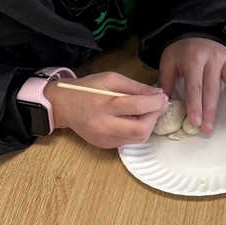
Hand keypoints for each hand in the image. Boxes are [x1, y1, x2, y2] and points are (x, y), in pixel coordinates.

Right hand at [46, 72, 167, 148]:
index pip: (138, 107)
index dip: (156, 102)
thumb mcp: (110, 78)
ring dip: (149, 125)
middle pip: (141, 129)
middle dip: (155, 117)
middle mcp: (103, 125)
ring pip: (138, 139)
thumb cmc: (86, 88)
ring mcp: (104, 138)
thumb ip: (135, 87)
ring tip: (148, 112)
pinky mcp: (105, 145)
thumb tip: (157, 94)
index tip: (163, 96)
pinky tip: (135, 120)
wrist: (63, 106)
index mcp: (104, 105)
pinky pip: (129, 141)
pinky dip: (138, 131)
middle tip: (158, 106)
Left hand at [158, 37, 225, 133]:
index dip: (195, 105)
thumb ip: (166, 82)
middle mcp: (211, 58)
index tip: (196, 122)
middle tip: (209, 129)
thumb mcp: (167, 62)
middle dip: (211, 110)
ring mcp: (225, 58)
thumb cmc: (181, 52)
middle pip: (212, 87)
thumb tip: (165, 104)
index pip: (194, 86)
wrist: (193, 31)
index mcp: (193, 59)